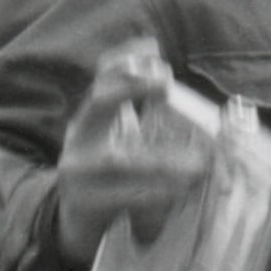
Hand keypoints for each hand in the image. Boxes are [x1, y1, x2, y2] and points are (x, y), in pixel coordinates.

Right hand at [54, 41, 212, 266]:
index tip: (153, 49)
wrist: (73, 220)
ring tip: (198, 163)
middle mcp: (79, 137)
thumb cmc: (106, 173)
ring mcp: (78, 172)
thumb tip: (166, 73)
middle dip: (130, 87)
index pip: (101, 78)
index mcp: (89, 117)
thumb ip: (134, 110)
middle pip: (98, 102)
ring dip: (163, 160)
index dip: (124, 58)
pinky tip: (181, 193)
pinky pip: (125, 197)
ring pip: (119, 160)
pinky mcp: (87, 204)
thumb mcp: (115, 135)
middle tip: (166, 84)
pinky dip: (157, 194)